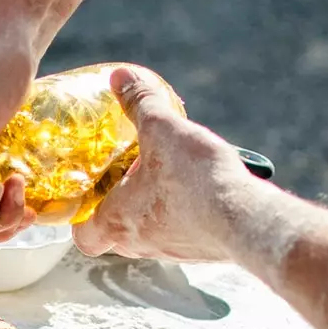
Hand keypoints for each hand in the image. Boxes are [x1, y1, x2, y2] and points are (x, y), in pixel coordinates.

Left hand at [73, 65, 251, 262]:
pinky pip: (181, 235)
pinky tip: (197, 188)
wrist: (247, 220)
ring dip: (151, 209)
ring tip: (165, 176)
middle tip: (126, 176)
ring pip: (148, 234)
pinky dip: (182, 214)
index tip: (89, 193)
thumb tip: (120, 77)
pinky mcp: (199, 251)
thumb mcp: (163, 129)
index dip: (80, 217)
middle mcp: (139, 244)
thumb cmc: (196, 182)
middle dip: (117, 206)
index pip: (82, 236)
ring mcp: (171, 251)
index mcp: (116, 221)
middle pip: (114, 234)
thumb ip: (140, 102)